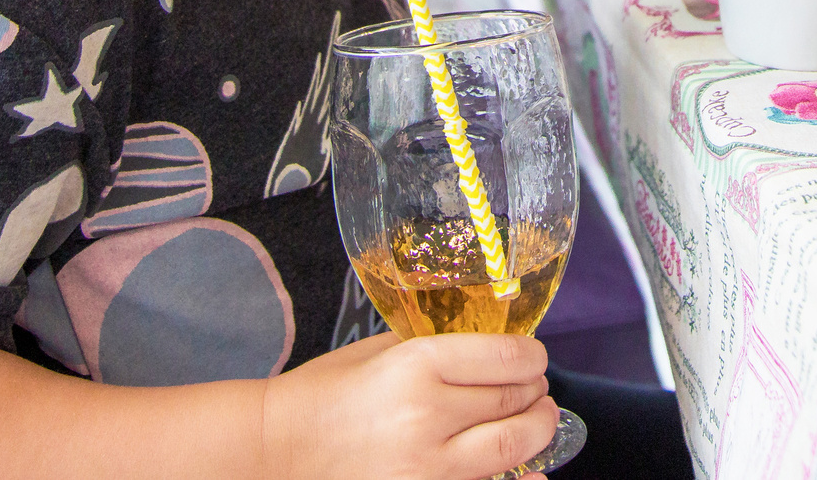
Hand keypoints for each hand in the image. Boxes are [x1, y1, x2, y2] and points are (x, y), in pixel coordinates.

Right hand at [261, 333, 554, 479]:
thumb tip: (490, 352)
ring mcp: (428, 467)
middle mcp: (429, 415)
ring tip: (536, 422)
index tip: (534, 358)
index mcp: (418, 365)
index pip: (507, 357)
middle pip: (515, 402)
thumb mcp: (381, 351)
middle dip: (536, 393)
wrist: (279, 450)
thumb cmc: (325, 394)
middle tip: (538, 390)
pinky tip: (530, 472)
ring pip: (512, 448)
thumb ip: (437, 350)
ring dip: (535, 432)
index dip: (532, 357)